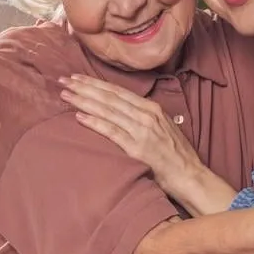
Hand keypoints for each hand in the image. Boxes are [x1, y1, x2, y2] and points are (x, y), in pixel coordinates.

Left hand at [59, 74, 204, 189]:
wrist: (190, 175)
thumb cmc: (175, 154)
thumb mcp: (162, 127)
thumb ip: (143, 117)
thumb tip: (123, 110)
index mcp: (151, 108)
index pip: (117, 91)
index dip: (95, 83)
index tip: (76, 77)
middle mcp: (146, 115)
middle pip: (109, 97)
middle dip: (84, 87)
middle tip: (63, 80)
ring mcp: (142, 130)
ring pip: (107, 110)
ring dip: (83, 101)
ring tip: (65, 95)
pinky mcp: (137, 148)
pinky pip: (112, 132)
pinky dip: (94, 122)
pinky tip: (78, 117)